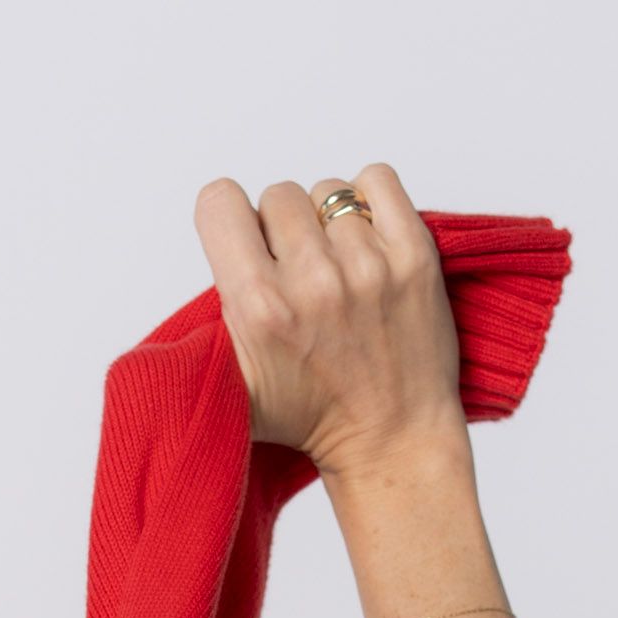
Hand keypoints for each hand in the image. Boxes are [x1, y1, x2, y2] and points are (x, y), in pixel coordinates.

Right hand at [192, 165, 465, 480]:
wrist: (390, 439)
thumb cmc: (310, 415)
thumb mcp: (234, 384)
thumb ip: (203, 325)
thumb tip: (203, 256)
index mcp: (259, 308)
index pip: (220, 202)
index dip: (229, 221)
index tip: (245, 247)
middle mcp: (314, 281)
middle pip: (277, 195)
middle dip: (281, 230)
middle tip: (297, 275)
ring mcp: (369, 266)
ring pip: (327, 192)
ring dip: (327, 223)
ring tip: (336, 269)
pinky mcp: (414, 256)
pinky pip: (377, 179)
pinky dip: (370, 200)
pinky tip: (365, 242)